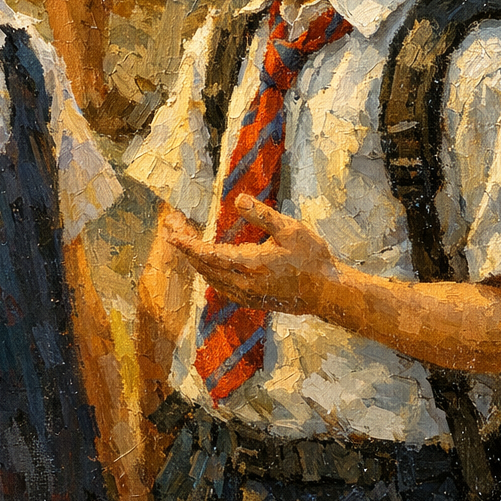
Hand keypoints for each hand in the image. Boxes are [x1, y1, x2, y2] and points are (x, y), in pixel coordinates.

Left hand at [165, 196, 339, 317]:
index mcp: (249, 264)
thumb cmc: (312, 259)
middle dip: (185, 248)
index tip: (171, 232)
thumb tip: (237, 199)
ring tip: (184, 242)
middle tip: (172, 229)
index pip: (207, 254)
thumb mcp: (290, 230)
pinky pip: (221, 287)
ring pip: (211, 279)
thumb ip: (262, 215)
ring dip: (195, 261)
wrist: (329, 293)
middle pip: (204, 267)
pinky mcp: (253, 301)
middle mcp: (243, 284)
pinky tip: (209, 264)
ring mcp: (247, 295)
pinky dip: (209, 273)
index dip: (186, 244)